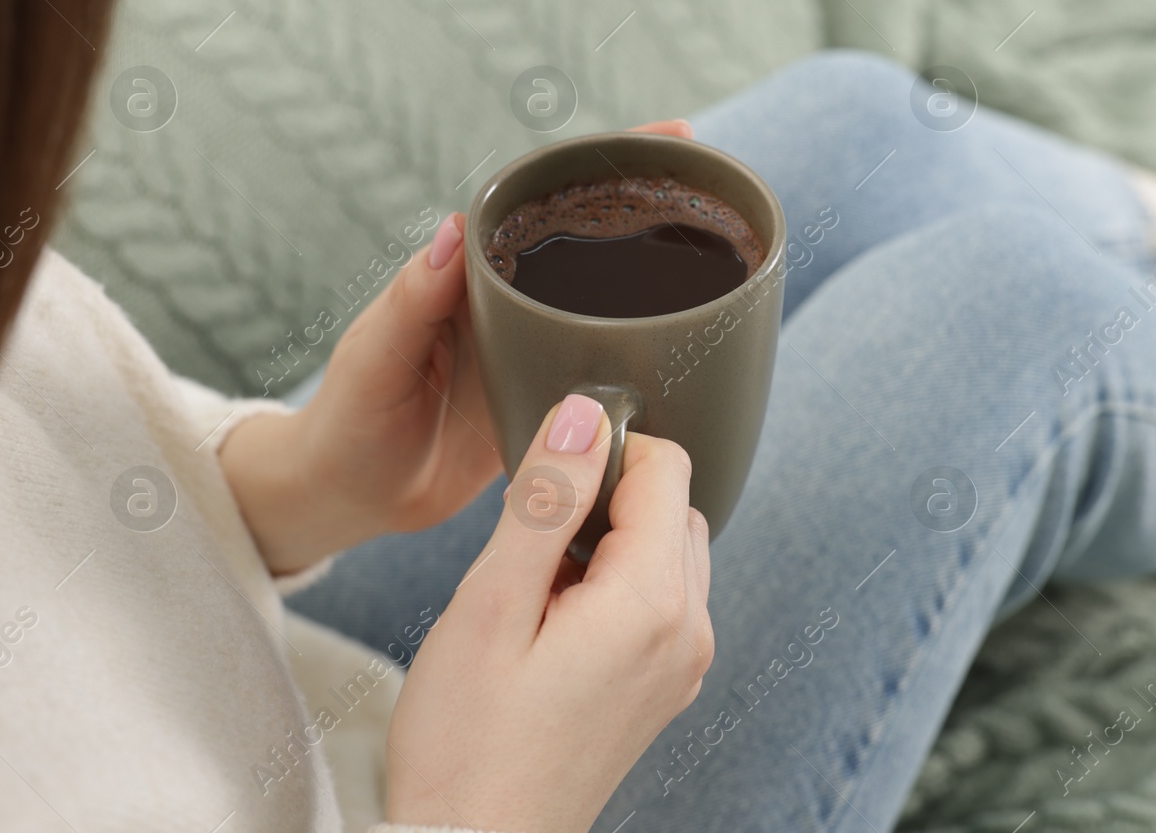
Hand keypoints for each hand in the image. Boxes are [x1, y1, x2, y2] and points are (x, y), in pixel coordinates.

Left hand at [219, 120, 693, 574]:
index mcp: (471, 276)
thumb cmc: (348, 417)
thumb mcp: (376, 352)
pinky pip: (604, 370)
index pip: (541, 200)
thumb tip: (453, 228)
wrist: (348, 496)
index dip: (601, 163)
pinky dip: (645, 357)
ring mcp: (532, 352)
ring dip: (653, 279)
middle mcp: (509, 303)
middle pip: (587, 241)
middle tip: (710, 182)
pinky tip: (689, 357)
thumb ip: (413, 297)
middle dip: (647, 205)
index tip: (665, 136)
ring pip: (604, 303)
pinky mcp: (547, 403)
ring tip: (718, 253)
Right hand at [385, 394, 713, 832]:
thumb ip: (546, 500)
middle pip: (674, 506)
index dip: (604, 452)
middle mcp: (689, 631)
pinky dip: (614, 586)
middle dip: (608, 498)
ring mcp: (683, 665)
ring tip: (536, 590)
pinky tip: (552, 622)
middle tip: (532, 541)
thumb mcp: (490, 604)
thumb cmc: (466, 743)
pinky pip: (659, 601)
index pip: (667, 468)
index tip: (545, 482)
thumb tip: (585, 414)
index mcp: (653, 604)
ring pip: (668, 551)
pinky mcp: (665, 687)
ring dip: (610, 542)